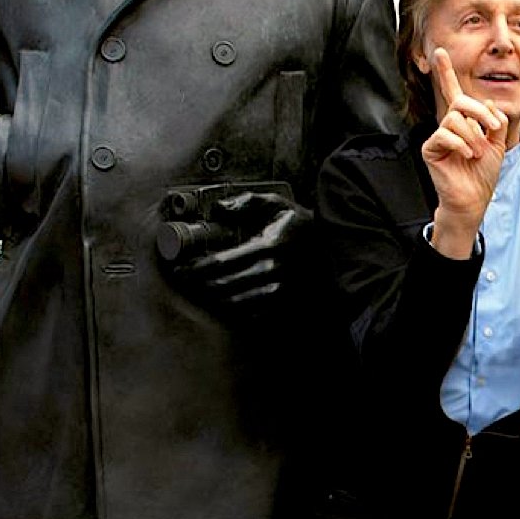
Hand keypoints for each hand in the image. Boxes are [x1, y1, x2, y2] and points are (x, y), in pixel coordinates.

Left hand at [178, 190, 310, 311]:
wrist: (338, 252)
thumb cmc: (302, 227)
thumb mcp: (279, 205)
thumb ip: (247, 202)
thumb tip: (217, 209)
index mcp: (269, 246)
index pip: (222, 263)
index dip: (196, 269)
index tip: (181, 269)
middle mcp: (275, 272)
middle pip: (224, 287)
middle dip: (199, 286)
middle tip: (185, 283)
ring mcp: (282, 292)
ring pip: (236, 304)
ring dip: (213, 301)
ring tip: (200, 293)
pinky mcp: (288, 306)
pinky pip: (253, 316)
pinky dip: (234, 313)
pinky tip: (225, 304)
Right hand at [420, 47, 510, 259]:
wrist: (475, 197)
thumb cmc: (483, 173)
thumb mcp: (498, 143)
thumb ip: (494, 121)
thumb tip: (486, 103)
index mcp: (464, 121)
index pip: (453, 92)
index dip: (446, 73)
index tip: (441, 52)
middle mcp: (449, 125)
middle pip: (460, 102)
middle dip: (480, 113)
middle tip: (493, 130)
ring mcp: (439, 136)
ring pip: (455, 118)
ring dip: (473, 134)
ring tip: (479, 152)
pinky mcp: (431, 149)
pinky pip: (444, 134)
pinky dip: (461, 144)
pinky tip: (468, 155)